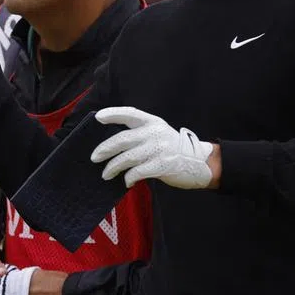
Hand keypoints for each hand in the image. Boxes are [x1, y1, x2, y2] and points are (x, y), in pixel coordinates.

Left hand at [91, 106, 213, 188]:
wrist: (200, 162)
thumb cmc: (173, 148)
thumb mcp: (159, 133)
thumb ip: (140, 135)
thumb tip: (113, 145)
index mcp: (153, 122)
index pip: (129, 113)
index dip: (113, 114)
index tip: (98, 118)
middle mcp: (155, 133)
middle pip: (122, 139)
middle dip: (105, 149)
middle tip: (94, 157)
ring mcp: (159, 149)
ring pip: (127, 157)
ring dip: (113, 167)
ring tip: (105, 173)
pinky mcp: (162, 165)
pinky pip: (138, 171)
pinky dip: (129, 177)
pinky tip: (126, 181)